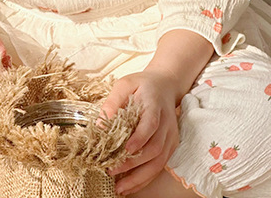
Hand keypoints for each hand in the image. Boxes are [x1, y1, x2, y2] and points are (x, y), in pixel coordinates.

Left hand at [103, 71, 181, 194]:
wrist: (165, 85)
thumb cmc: (142, 85)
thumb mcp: (125, 84)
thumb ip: (112, 102)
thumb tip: (99, 126)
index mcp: (155, 104)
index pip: (151, 123)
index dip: (140, 138)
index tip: (125, 150)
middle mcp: (166, 122)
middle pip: (154, 148)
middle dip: (133, 164)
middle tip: (111, 170)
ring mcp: (170, 135)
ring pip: (159, 162)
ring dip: (139, 178)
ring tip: (119, 188)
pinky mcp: (170, 145)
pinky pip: (160, 166)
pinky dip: (145, 179)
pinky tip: (129, 186)